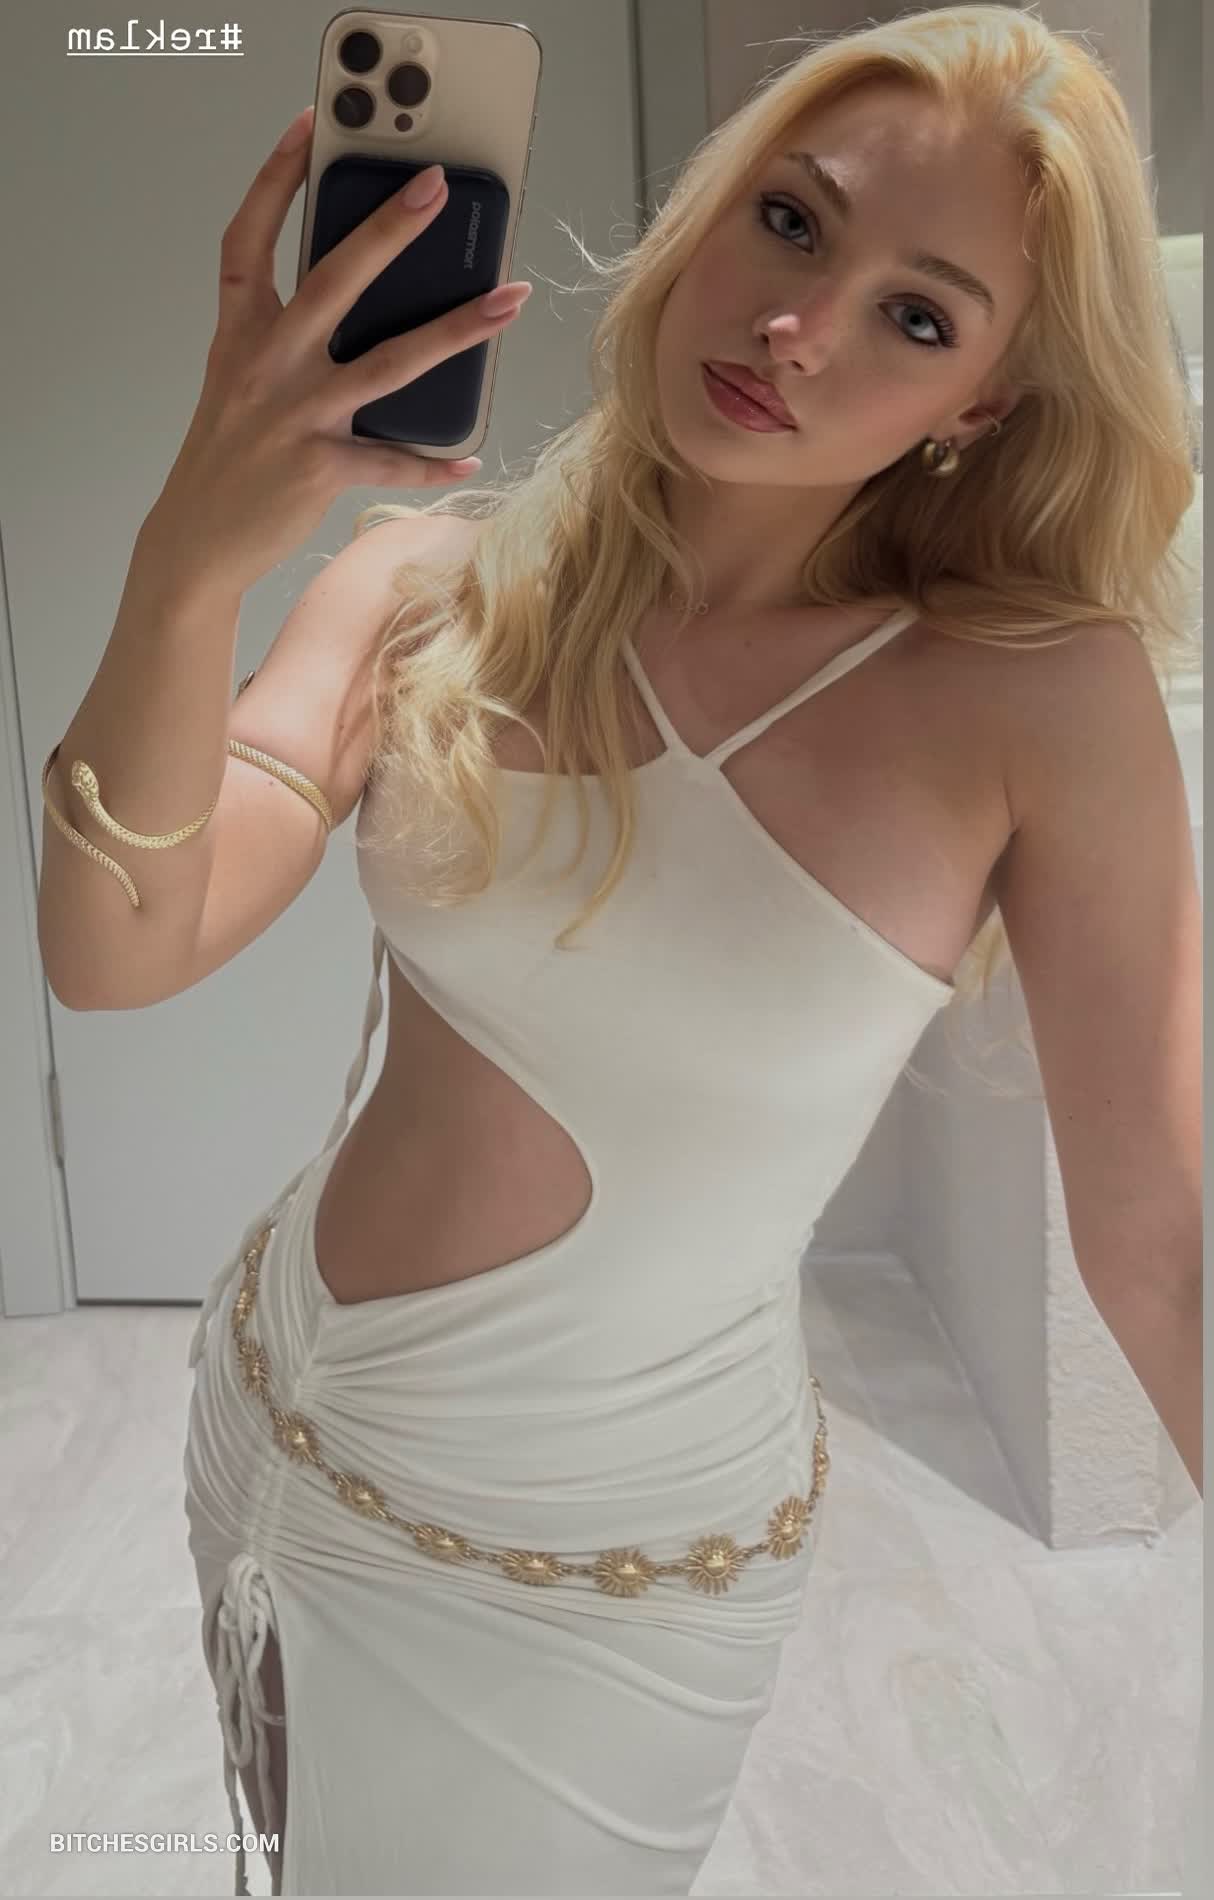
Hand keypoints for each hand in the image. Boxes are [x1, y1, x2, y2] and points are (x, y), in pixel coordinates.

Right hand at [143, 106, 530, 592]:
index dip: (275, 179)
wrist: (196, 539)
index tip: (307, 128)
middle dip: (388, 231)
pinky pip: (392, 460)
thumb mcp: (239, 380)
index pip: (248, 238)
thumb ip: (284, 337)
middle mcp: (268, 363)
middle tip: (436, 191)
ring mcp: (296, 414)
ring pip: (389, 363)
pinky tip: (470, 457)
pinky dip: (433, 461)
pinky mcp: (319, 466)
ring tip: (507, 303)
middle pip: (334, 281)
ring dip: (456, 331)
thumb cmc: (227, 457)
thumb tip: (361, 307)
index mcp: (241, 332)